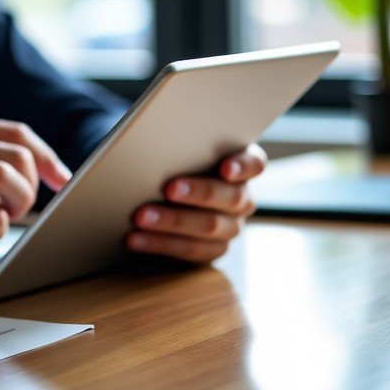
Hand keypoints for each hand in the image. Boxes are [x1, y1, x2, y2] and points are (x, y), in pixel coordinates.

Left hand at [126, 144, 266, 263]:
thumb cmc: (175, 160)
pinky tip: (135, 238)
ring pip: (209, 227)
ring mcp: (231, 226)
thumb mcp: (182, 151)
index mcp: (241, 167)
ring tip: (141, 217)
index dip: (242, 166)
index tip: (225, 168)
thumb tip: (151, 140)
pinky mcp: (213, 249)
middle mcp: (242, 197)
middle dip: (197, 193)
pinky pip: (190, 250)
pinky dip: (159, 243)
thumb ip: (181, 145)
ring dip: (172, 221)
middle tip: (167, 188)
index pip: (254, 163)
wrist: (166, 193)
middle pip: (230, 197)